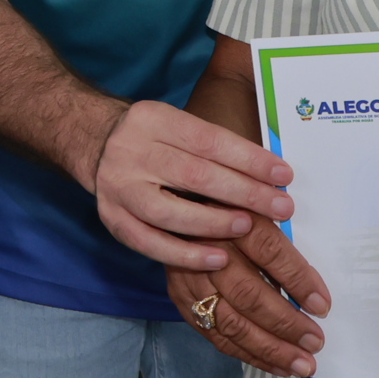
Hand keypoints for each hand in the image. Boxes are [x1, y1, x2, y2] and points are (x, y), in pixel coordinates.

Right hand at [90, 98, 297, 268]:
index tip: (284, 175)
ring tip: (248, 227)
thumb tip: (272, 173)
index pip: (208, 140)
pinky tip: (218, 257)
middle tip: (281, 207)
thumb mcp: (178, 124)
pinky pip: (151, 243)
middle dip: (243, 192)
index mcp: (153, 120)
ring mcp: (119, 188)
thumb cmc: (155, 139)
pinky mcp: (113, 220)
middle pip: (194, 175)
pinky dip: (186, 253)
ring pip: (170, 212)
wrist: (94, 143)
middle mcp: (132, 152)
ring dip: (215, 223)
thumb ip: (216, 146)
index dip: (249, 159)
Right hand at [169, 220, 331, 377]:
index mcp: (231, 216)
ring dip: (269, 348)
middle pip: (248, 293)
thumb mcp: (256, 208)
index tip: (323, 306)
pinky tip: (273, 364)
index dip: (298, 281)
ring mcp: (189, 275)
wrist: (175, 204)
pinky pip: (214, 333)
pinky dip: (247, 353)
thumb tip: (313, 290)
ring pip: (230, 320)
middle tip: (315, 343)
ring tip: (300, 364)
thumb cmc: (228, 205)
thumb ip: (281, 244)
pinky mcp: (180, 296)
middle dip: (286, 324)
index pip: (269, 252)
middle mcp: (207, 248)